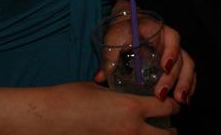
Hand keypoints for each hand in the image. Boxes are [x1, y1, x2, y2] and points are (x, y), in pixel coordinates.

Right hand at [42, 82, 178, 133]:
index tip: (172, 103)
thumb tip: (124, 94)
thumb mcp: (100, 90)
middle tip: (171, 127)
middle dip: (171, 131)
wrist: (48, 118)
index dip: (172, 104)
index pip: (167, 107)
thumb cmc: (70, 98)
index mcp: (131, 107)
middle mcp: (131, 129)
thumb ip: (118, 94)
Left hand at [95, 12, 195, 104]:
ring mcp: (176, 53)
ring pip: (188, 67)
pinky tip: (185, 100)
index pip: (172, 39)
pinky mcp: (176, 64)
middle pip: (182, 58)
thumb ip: (110, 57)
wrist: (128, 26)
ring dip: (186, 84)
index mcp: (160, 31)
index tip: (164, 67)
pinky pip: (188, 74)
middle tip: (162, 95)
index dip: (171, 53)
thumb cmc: (122, 31)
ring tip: (180, 101)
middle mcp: (172, 42)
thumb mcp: (114, 39)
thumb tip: (100, 77)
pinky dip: (190, 86)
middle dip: (174, 78)